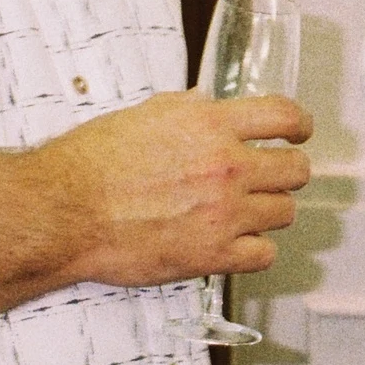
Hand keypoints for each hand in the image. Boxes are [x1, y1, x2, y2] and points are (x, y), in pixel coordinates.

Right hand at [42, 89, 311, 287]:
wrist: (65, 211)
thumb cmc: (92, 164)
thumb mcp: (146, 115)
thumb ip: (189, 112)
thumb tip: (210, 109)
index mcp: (210, 124)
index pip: (284, 116)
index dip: (299, 125)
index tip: (299, 132)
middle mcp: (226, 166)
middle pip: (296, 170)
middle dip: (285, 172)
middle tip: (271, 177)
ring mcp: (224, 212)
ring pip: (285, 212)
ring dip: (268, 211)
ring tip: (245, 212)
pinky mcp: (213, 255)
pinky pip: (264, 255)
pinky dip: (254, 250)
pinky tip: (237, 243)